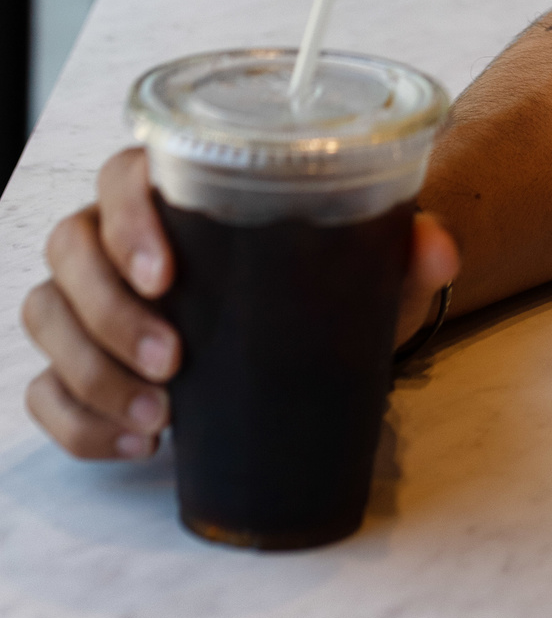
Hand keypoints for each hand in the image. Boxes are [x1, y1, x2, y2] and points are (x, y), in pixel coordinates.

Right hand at [20, 147, 460, 459]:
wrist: (309, 330)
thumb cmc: (323, 278)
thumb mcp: (367, 263)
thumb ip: (405, 247)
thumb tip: (439, 247)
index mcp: (175, 188)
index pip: (121, 175)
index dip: (127, 218)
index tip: (165, 274)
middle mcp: (116, 235)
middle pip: (70, 250)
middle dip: (110, 312)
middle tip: (175, 361)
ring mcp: (89, 300)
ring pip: (47, 317)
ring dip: (92, 372)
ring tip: (162, 416)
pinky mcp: (81, 364)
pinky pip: (46, 392)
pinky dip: (79, 422)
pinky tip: (136, 443)